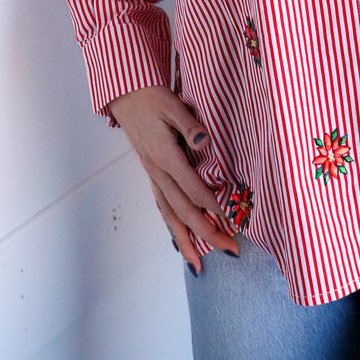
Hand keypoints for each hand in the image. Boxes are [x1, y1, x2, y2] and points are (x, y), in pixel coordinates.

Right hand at [108, 86, 237, 272]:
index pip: (193, 190)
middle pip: (183, 211)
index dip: (213, 207)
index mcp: (165, 156)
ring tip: (199, 264)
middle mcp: (157, 172)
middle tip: (230, 249)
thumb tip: (205, 142)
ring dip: (185, 241)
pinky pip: (163, 207)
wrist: (128, 96)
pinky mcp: (152, 174)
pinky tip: (181, 239)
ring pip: (169, 215)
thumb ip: (190, 126)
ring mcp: (153, 176)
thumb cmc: (153, 98)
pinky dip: (173, 227)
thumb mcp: (173, 106)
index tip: (231, 222)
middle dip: (206, 234)